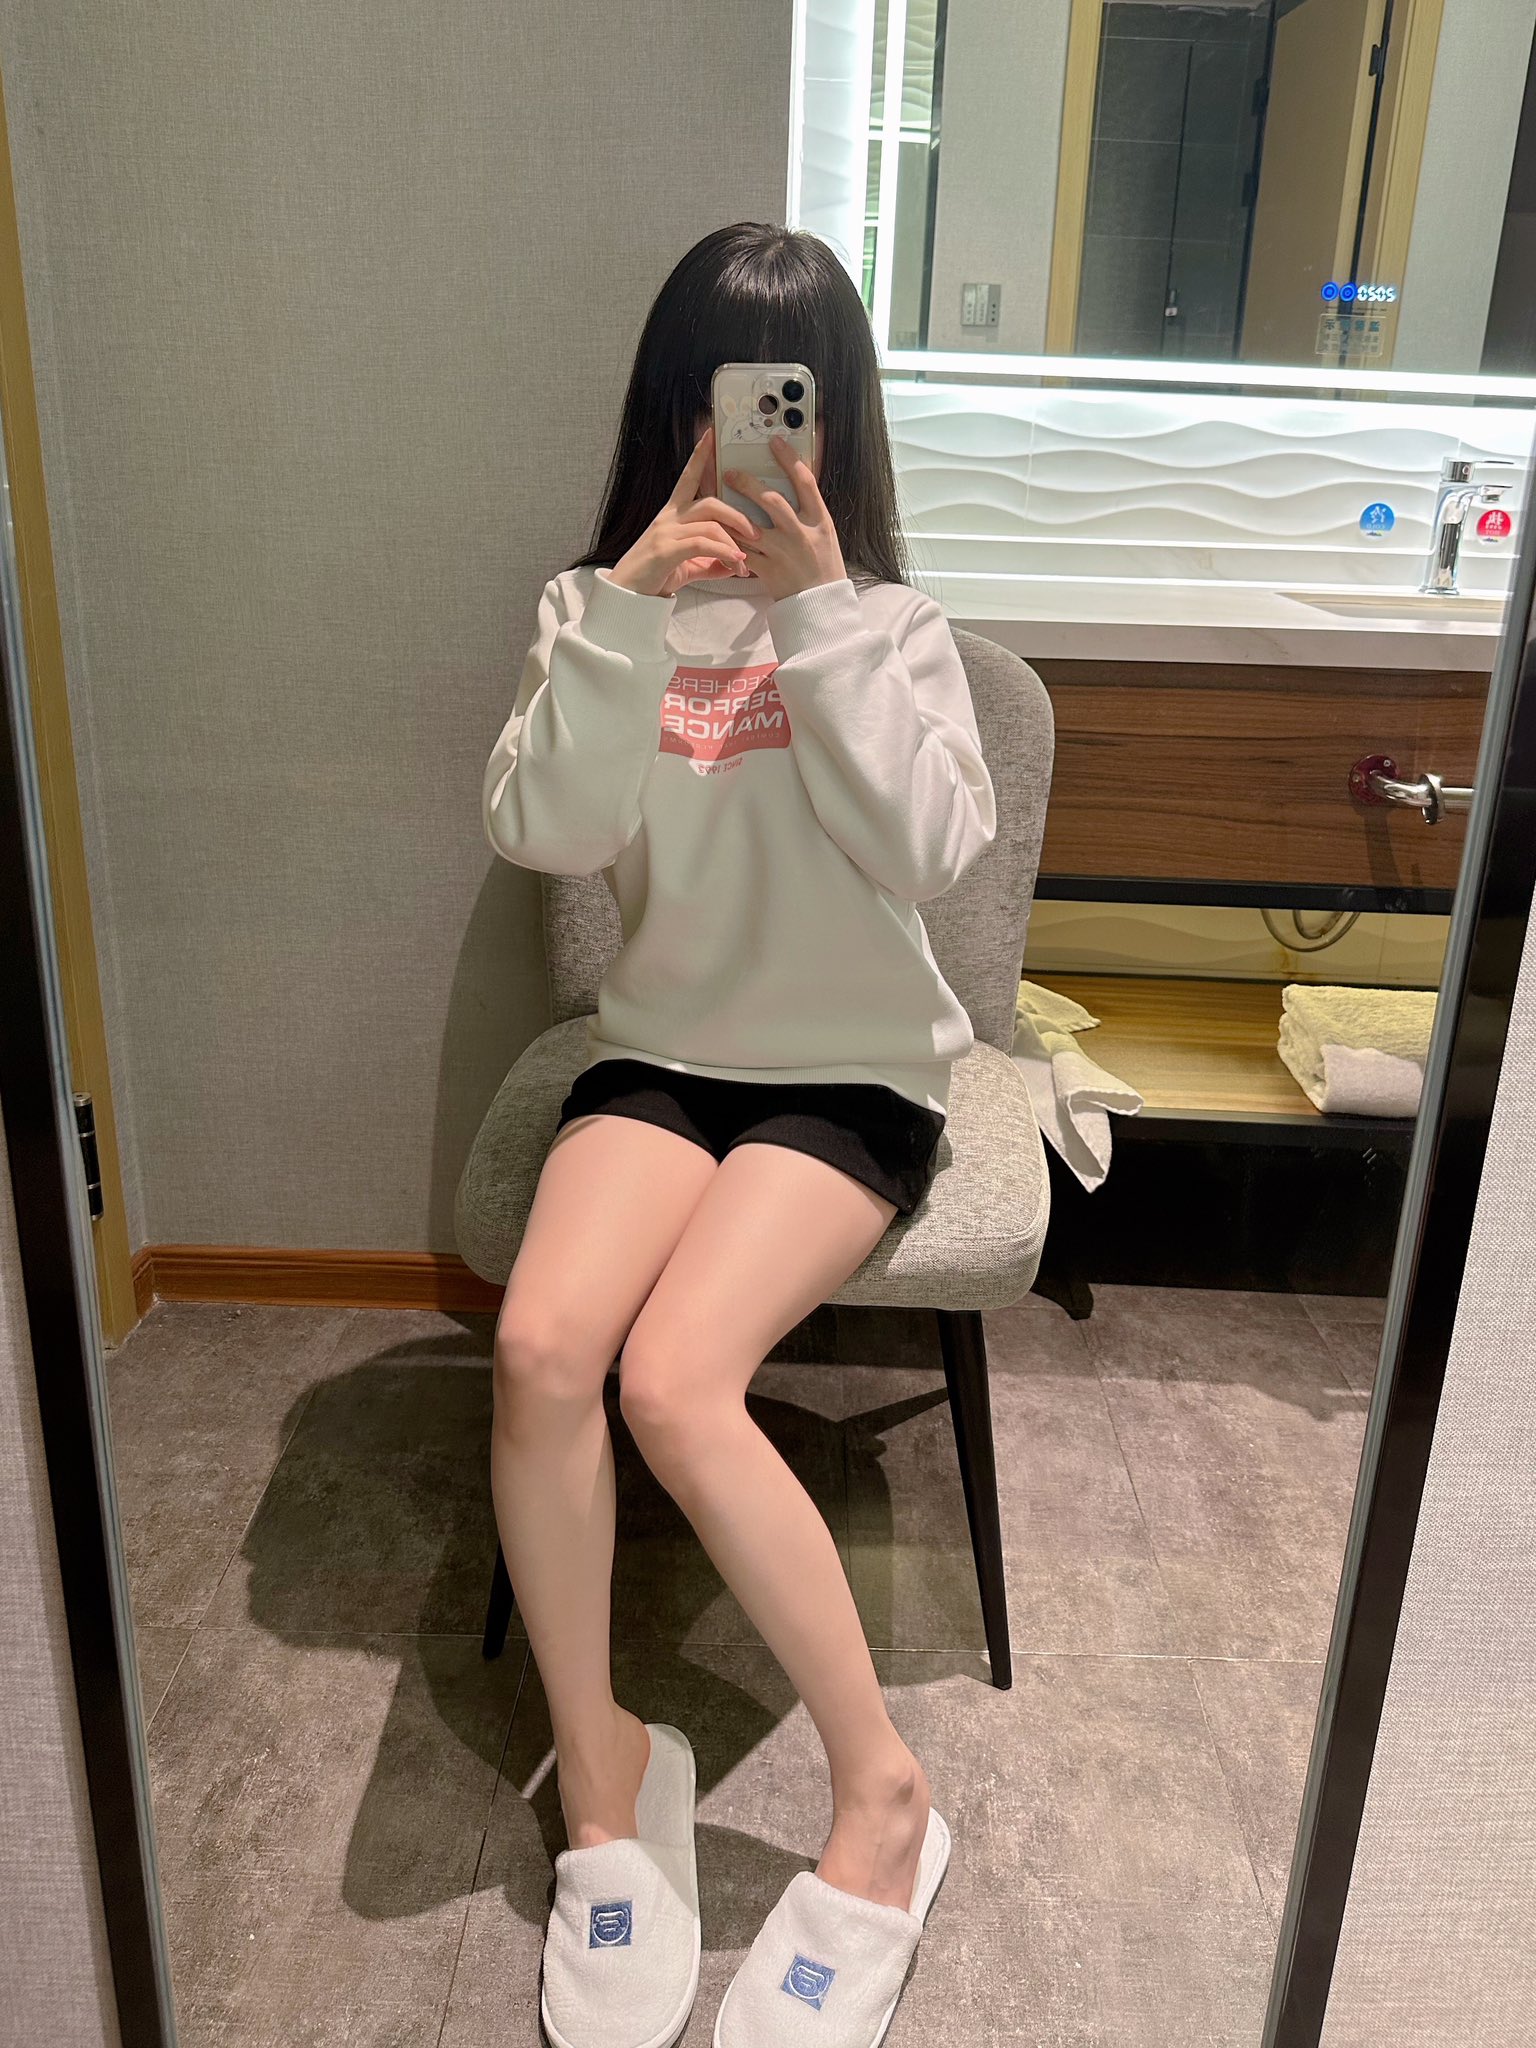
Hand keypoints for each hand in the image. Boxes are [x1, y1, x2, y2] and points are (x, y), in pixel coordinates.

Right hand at [609, 427, 757, 596]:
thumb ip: (712, 562)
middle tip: (756, 533)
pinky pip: (702, 543)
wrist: (626, 597)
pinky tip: (736, 563)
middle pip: (709, 501)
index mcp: (673, 516)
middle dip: (737, 514)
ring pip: (709, 523)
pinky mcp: (665, 550)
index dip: (700, 455)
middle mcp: (669, 518)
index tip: (712, 434)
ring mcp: (666, 532)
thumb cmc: (654, 578)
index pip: (689, 478)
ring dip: (733, 541)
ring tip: (747, 560)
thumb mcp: (688, 568)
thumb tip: (736, 564)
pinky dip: (723, 552)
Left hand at [722, 433, 846, 600]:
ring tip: (715, 500)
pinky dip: (729, 540)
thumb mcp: (824, 533)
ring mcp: (783, 553)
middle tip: (730, 473)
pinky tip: (718, 531)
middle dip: (748, 484)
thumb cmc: (824, 565)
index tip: (774, 441)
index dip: (788, 459)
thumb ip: (808, 509)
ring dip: (730, 511)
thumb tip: (791, 480)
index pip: (805, 481)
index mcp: (819, 520)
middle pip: (772, 501)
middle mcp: (802, 534)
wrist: (821, 606)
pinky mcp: (768, 570)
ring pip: (750, 527)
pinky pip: (742, 551)